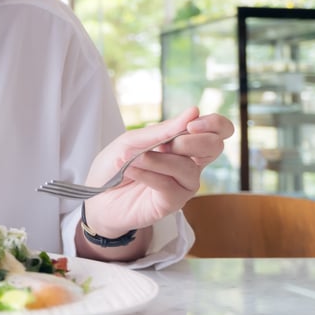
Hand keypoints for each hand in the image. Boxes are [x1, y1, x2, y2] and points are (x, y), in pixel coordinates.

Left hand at [81, 107, 234, 237]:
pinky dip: (147, 174)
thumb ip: (162, 130)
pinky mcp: (173, 202)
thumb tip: (194, 111)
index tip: (191, 124)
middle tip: (163, 145)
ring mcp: (183, 184)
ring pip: (187, 167)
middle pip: (215, 147)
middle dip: (191, 141)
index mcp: (183, 143)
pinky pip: (169, 185)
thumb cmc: (114, 167)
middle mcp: (189, 163)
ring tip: (130, 161)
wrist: (95, 197)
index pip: (218, 130)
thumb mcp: (132, 141)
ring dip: (155, 160)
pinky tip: (130, 171)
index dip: (214, 124)